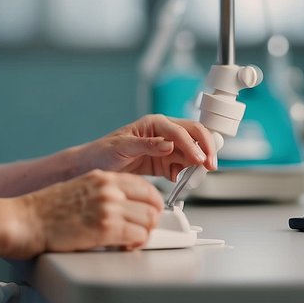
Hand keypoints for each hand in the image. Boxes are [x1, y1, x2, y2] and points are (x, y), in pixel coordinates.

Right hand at [13, 170, 164, 254]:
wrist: (26, 221)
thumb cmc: (45, 210)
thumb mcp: (79, 188)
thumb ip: (102, 192)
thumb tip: (122, 205)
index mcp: (103, 178)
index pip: (144, 186)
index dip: (152, 203)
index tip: (149, 212)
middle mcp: (108, 189)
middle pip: (151, 203)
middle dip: (151, 220)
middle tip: (142, 230)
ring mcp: (108, 208)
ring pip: (148, 221)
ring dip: (144, 234)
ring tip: (131, 240)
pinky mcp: (105, 229)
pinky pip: (137, 236)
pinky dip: (135, 245)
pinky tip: (125, 246)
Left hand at [80, 114, 218, 181]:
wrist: (93, 167)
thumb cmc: (102, 152)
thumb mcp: (122, 147)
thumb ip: (146, 145)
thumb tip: (168, 143)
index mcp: (154, 123)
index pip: (181, 131)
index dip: (193, 145)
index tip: (200, 159)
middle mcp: (163, 133)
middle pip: (194, 135)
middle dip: (206, 149)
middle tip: (210, 165)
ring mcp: (165, 148)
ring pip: (191, 152)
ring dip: (196, 164)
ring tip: (194, 177)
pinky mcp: (163, 163)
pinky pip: (182, 166)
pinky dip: (185, 174)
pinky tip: (178, 179)